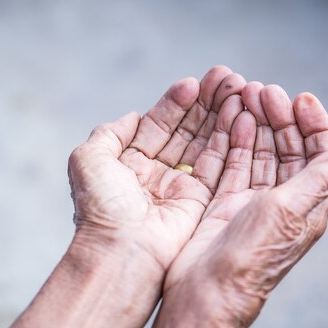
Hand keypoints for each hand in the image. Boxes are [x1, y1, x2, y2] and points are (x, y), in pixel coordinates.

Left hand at [68, 66, 245, 275]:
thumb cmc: (101, 207)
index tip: (192, 83)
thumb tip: (131, 116)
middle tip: (225, 77)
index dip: (175, 103)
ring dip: (221, 115)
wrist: (121, 250)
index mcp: (130, 163)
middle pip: (186, 130)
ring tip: (237, 88)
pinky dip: (230, 139)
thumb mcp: (88, 159)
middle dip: (205, 103)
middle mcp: (156, 173)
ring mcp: (180, 187)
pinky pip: (219, 164)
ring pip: (205, 143)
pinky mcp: (201, 201)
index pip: (158, 124)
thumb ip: (108, 133)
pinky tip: (239, 114)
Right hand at [131, 83, 327, 327]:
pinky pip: (234, 164)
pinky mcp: (225, 203)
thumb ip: (321, 178)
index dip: (313, 124)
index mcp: (308, 204)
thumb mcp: (292, 210)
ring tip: (246, 94)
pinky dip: (235, 141)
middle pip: (287, 148)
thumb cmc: (251, 256)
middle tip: (265, 90)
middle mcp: (282, 201)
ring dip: (256, 123)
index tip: (300, 99)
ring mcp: (251, 202)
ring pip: (259, 152)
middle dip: (279, 117)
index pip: (319, 154)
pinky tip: (234, 118)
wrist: (207, 292)